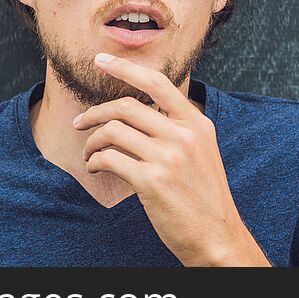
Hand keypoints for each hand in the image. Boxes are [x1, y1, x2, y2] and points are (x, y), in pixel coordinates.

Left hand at [73, 52, 270, 266]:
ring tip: (90, 154)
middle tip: (80, 122)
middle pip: (126, 106)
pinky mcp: (152, 181)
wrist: (218, 237)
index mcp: (196, 123)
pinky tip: (95, 169)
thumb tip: (143, 109)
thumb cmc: (204, 196)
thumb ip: (179, 128)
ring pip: (113, 131)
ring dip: (92, 142)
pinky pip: (109, 159)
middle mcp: (184, 135)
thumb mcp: (202, 151)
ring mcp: (168, 157)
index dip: (125, 68)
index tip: (101, 60)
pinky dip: (94, 161)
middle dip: (95, 113)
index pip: (156, 83)